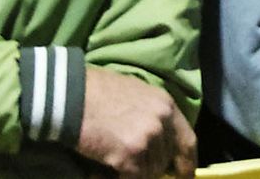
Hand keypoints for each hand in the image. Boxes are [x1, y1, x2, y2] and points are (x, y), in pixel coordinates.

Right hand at [76, 67, 195, 178]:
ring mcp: (148, 139)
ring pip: (149, 172)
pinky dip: (118, 178)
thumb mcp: (136, 94)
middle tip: (130, 163)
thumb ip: (152, 116)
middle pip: (165, 160)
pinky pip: (133, 178)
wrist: (71, 95)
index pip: (188, 142)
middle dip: (151, 167)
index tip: (183, 176)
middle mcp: (162, 121)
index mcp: (166, 105)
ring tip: (111, 162)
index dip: (187, 163)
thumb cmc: (97, 91)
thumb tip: (159, 142)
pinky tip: (101, 171)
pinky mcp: (130, 155)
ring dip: (133, 172)